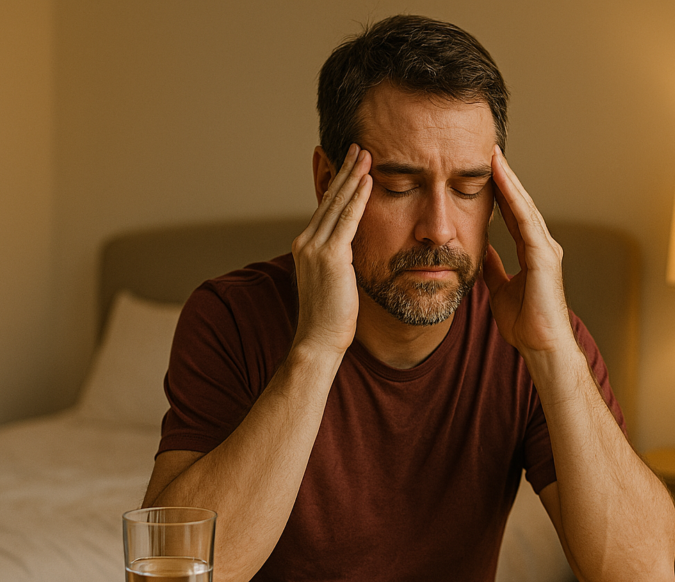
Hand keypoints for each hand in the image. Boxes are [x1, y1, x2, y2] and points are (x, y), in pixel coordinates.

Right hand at [291, 145, 372, 357]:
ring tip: (366, 153)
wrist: (318, 341)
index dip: (339, 184)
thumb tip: (352, 251)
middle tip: (358, 146)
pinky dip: (358, 198)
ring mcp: (315, 248)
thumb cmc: (331, 318)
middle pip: (329, 198)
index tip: (351, 164)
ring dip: (353, 176)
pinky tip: (369, 180)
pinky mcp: (330, 257)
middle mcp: (306, 241)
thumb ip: (339, 260)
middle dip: (345, 171)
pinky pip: (348, 220)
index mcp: (305, 245)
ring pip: (338, 204)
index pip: (325, 208)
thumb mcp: (333, 281)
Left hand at [482, 146, 572, 356]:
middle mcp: (542, 245)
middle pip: (520, 204)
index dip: (499, 192)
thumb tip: (481, 250)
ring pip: (524, 206)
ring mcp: (546, 248)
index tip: (485, 170)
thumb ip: (493, 267)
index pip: (513, 214)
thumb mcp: (500, 289)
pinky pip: (526, 220)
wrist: (541, 347)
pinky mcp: (544, 256)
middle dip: (505, 177)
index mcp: (531, 253)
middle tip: (490, 150)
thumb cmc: (526, 324)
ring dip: (509, 179)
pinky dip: (514, 198)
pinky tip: (502, 179)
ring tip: (494, 155)